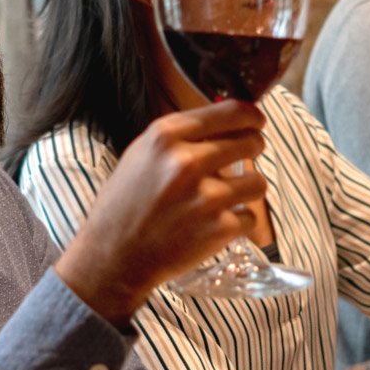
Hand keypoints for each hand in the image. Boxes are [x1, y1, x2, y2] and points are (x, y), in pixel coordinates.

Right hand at [53, 99, 267, 321]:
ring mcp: (205, 197)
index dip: (250, 116)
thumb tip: (223, 125)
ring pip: (258, 182)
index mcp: (165, 136)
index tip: (256, 121)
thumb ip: (180, 138)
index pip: (230, 112)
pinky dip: (238, 223)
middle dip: (253, 149)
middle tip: (245, 159)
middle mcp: (186, 162)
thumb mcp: (141, 155)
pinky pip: (249, 217)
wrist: (112, 257)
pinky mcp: (218, 229)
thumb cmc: (125, 205)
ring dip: (248, 189)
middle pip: (251, 143)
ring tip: (230, 197)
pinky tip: (216, 225)